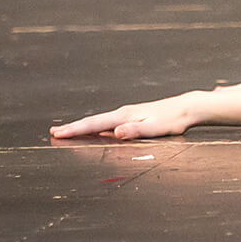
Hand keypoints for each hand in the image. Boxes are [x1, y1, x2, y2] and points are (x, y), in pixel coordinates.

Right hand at [50, 91, 205, 140]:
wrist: (186, 108)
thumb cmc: (172, 120)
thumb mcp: (156, 128)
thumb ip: (136, 131)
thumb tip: (115, 132)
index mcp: (125, 116)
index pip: (95, 124)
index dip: (75, 129)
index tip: (58, 133)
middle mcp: (123, 113)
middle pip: (93, 121)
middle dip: (73, 127)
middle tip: (53, 132)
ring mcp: (127, 114)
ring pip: (99, 122)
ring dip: (82, 127)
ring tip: (66, 132)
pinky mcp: (132, 117)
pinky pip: (107, 123)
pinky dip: (95, 127)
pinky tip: (93, 131)